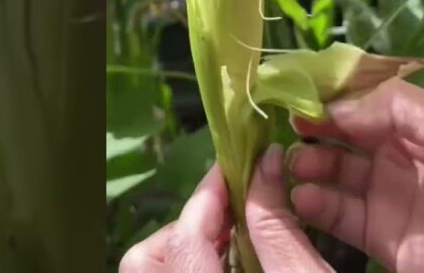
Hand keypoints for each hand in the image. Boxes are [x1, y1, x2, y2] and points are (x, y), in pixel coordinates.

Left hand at [120, 152, 334, 271]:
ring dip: (190, 244)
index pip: (182, 237)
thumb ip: (279, 224)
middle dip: (184, 226)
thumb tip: (266, 161)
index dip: (207, 195)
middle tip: (229, 212)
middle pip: (144, 258)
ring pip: (157, 271)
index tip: (237, 168)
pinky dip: (198, 265)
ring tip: (236, 234)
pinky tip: (235, 260)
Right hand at [288, 78, 423, 272]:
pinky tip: (302, 196)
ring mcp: (390, 198)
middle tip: (292, 130)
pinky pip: (340, 217)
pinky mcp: (380, 238)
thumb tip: (340, 105)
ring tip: (294, 164)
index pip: (370, 104)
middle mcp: (403, 158)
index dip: (337, 99)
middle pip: (348, 137)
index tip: (302, 97)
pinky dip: (316, 206)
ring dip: (311, 166)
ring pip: (337, 175)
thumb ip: (397, 106)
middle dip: (317, 131)